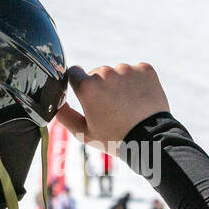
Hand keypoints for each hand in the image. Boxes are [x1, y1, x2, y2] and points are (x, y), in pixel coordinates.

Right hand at [55, 63, 169, 149]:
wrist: (151, 138)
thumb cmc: (116, 139)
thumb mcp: (85, 134)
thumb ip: (65, 117)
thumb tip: (57, 104)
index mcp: (87, 87)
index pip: (73, 72)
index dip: (78, 84)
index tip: (87, 96)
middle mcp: (106, 73)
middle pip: (97, 74)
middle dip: (101, 87)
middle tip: (111, 108)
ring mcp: (127, 69)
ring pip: (117, 72)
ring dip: (120, 84)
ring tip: (128, 106)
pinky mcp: (145, 69)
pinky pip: (136, 71)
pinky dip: (138, 82)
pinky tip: (140, 99)